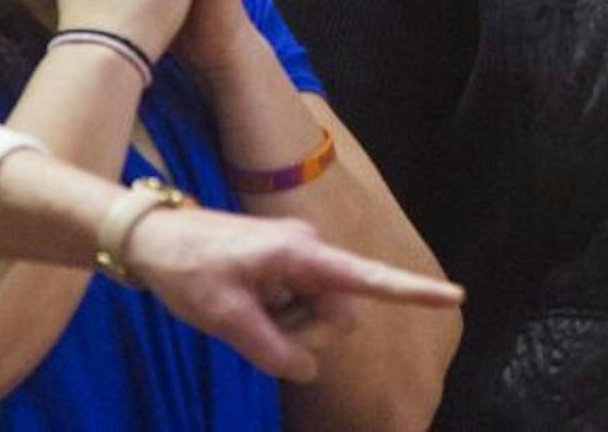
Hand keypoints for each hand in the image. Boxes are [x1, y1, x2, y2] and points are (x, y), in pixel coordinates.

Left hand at [120, 207, 463, 382]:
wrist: (152, 237)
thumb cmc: (186, 270)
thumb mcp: (224, 317)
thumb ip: (272, 349)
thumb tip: (308, 370)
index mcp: (302, 255)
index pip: (367, 280)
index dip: (412, 292)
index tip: (456, 295)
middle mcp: (311, 250)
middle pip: (337, 313)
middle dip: (304, 334)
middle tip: (254, 330)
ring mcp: (300, 258)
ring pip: (318, 314)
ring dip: (288, 327)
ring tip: (244, 312)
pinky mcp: (288, 265)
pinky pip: (300, 305)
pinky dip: (279, 317)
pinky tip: (246, 305)